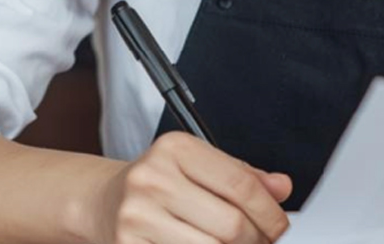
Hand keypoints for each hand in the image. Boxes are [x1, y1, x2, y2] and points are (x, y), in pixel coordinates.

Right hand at [96, 132, 292, 243]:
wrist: (102, 202)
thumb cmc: (158, 184)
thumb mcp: (198, 166)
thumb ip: (242, 175)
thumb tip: (281, 188)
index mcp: (175, 149)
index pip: (241, 185)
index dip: (270, 212)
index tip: (280, 226)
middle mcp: (152, 179)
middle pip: (230, 225)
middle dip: (257, 240)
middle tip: (264, 242)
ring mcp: (136, 217)